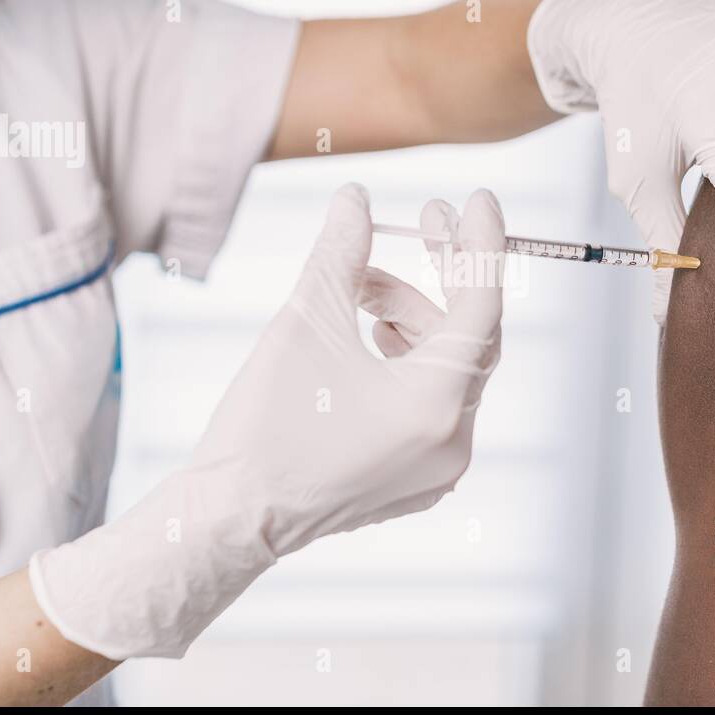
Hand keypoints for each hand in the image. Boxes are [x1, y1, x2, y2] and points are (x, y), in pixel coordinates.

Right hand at [29, 184, 505, 658]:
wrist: (231, 516)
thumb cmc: (263, 426)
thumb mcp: (305, 322)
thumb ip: (342, 252)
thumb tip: (356, 198)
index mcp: (434, 405)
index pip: (483, 306)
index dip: (481, 245)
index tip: (478, 199)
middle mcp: (453, 441)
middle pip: (470, 335)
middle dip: (447, 273)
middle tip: (427, 219)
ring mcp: (440, 466)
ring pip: (450, 366)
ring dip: (414, 316)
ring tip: (362, 290)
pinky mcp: (420, 476)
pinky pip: (436, 401)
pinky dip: (412, 359)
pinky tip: (372, 335)